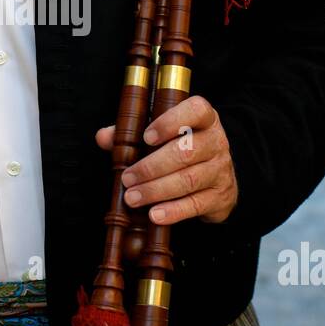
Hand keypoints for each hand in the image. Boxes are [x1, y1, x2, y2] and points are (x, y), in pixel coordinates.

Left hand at [95, 94, 238, 226]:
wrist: (217, 179)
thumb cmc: (181, 150)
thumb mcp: (161, 136)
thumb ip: (131, 134)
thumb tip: (103, 137)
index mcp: (204, 119)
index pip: (196, 110)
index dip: (170, 122)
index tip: (146, 136)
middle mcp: (217, 141)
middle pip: (186, 151)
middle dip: (152, 167)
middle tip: (127, 179)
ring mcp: (221, 170)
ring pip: (189, 179)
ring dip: (157, 190)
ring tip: (133, 198)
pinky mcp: (221, 197)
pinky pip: (196, 204)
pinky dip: (174, 211)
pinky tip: (155, 215)